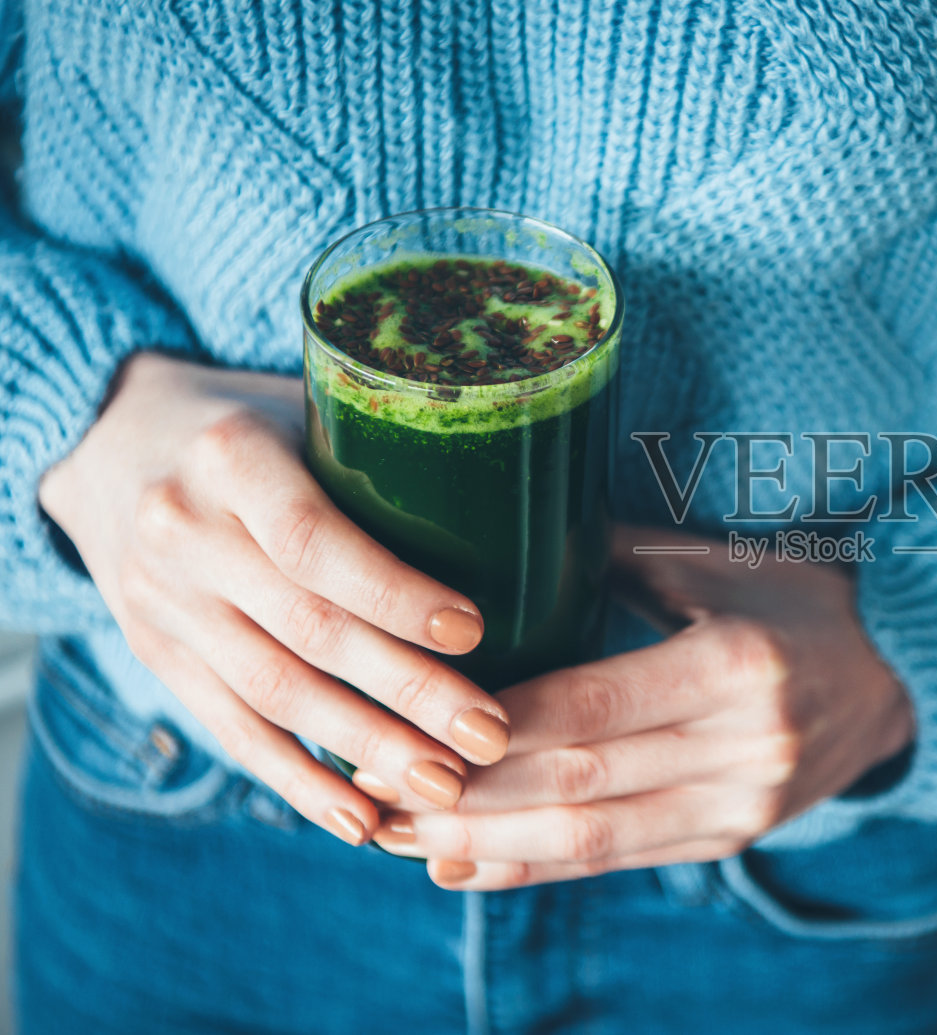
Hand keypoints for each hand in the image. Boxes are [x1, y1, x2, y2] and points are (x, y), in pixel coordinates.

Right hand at [39, 352, 511, 846]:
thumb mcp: (306, 405)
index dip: (393, 592)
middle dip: (407, 692)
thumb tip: (539, 507)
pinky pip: (232, 732)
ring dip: (367, 749)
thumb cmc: (256, 424)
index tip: (471, 631)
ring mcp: (162, 603)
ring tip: (449, 787)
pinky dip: (300, 782)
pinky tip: (363, 820)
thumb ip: (389, 452)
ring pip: (274, 693)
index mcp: (228, 455)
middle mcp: (182, 532)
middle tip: (490, 734)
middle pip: (306, 629)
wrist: (107, 443)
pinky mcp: (158, 657)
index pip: (312, 540)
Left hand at [372, 525, 914, 889]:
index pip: (595, 706)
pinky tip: (462, 868)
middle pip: (581, 783)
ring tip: (396, 838)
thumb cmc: (793, 600)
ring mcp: (741, 804)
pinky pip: (618, 860)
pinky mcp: (731, 838)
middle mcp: (745, 745)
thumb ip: (608, 555)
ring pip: (592, 838)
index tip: (410, 726)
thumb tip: (494, 527)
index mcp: (737, 664)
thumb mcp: (716, 563)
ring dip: (485, 844)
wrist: (896, 677)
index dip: (497, 726)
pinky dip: (534, 868)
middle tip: (374, 788)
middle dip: (469, 794)